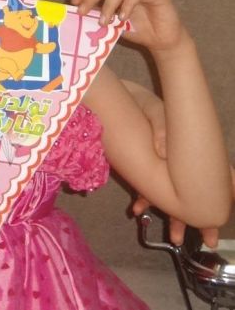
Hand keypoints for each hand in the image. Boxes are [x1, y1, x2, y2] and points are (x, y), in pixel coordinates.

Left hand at [72, 0, 186, 53]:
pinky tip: (122, 18)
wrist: (162, 41)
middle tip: (82, 11)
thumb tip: (79, 11)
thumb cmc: (137, 31)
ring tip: (104, 21)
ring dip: (109, 5)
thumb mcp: (113, 23)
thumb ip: (99, 14)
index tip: (74, 2)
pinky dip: (127, 5)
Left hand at [127, 81, 234, 245]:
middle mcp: (182, 163)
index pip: (212, 185)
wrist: (125, 98)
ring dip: (171, 214)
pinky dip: (145, 198)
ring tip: (172, 235)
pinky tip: (137, 209)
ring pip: (172, 195)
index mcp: (193, 154)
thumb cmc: (148, 105)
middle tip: (197, 241)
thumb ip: (162, 130)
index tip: (215, 231)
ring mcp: (165, 165)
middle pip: (194, 196)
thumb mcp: (158, 113)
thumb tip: (160, 151)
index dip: (215, 209)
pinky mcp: (148, 164)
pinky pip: (150, 185)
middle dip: (194, 219)